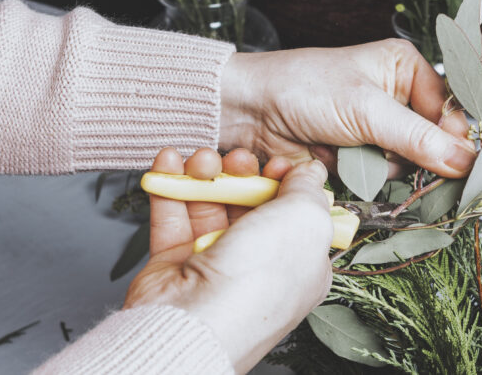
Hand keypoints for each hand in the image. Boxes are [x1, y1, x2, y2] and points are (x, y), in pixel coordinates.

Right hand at [125, 147, 332, 373]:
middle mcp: (259, 265)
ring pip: (210, 206)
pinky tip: (169, 162)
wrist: (194, 322)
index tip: (277, 164)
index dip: (287, 183)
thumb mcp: (306, 221)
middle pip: (251, 204)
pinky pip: (173, 218)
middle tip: (237, 159)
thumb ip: (309, 189)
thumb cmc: (258, 279)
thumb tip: (312, 171)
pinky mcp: (174, 265)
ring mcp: (216, 266)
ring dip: (204, 175)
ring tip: (199, 161)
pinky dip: (170, 186)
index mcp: (300, 263)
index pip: (296, 214)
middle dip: (242, 173)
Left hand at [219, 39, 474, 177]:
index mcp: (406, 68)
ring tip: (354, 151)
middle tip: (394, 154)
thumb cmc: (302, 89)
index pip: (452, 106)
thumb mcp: (365, 109)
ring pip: (410, 166)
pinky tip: (343, 165)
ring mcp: (379, 131)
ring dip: (385, 167)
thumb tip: (467, 160)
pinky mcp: (361, 158)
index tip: (462, 159)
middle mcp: (398, 98)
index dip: (457, 134)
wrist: (249, 112)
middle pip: (435, 141)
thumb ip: (418, 138)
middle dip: (418, 155)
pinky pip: (382, 180)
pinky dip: (366, 178)